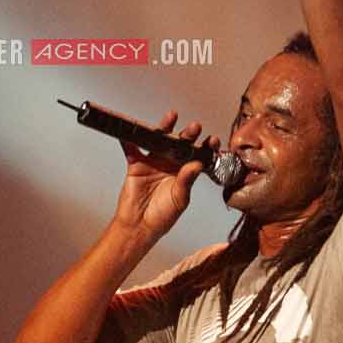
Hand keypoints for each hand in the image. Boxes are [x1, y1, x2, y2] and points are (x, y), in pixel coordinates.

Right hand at [112, 109, 216, 237]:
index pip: (199, 155)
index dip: (206, 147)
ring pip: (159, 140)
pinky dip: (129, 140)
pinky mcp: (136, 164)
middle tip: (195, 127)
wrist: (140, 226)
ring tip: (171, 117)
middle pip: (180, 143)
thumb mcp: (180, 199)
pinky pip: (132, 149)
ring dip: (164, 128)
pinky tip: (130, 130)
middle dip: (188, 134)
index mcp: (186, 171)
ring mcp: (154, 161)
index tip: (213, 141)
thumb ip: (187, 180)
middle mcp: (171, 163)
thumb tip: (197, 164)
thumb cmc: (163, 216)